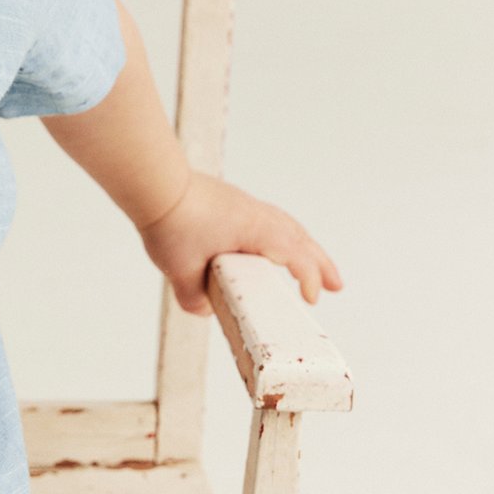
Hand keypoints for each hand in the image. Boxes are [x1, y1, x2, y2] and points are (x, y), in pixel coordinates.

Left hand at [137, 170, 343, 316]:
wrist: (156, 183)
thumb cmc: (172, 220)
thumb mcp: (180, 269)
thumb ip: (193, 295)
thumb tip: (203, 310)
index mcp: (256, 230)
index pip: (295, 255)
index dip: (308, 279)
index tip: (311, 300)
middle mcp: (257, 215)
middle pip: (301, 239)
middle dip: (321, 264)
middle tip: (337, 287)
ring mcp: (246, 207)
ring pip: (287, 227)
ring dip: (305, 248)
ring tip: (312, 269)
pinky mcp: (233, 203)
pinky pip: (271, 221)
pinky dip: (284, 236)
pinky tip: (273, 249)